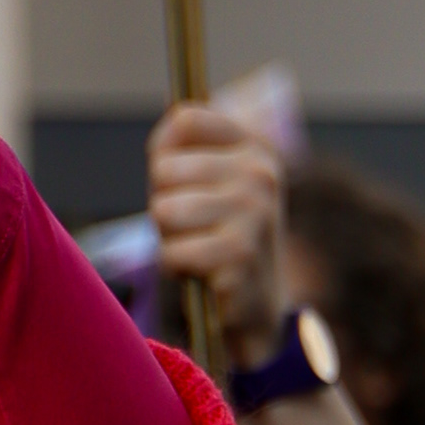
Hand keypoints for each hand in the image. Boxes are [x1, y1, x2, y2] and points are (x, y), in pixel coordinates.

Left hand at [148, 99, 293, 356]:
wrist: (257, 305)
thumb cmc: (217, 234)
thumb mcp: (208, 183)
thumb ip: (180, 150)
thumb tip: (164, 133)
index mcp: (255, 147)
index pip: (186, 119)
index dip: (164, 152)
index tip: (180, 180)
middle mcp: (261, 174)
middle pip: (165, 169)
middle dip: (163, 203)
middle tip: (192, 226)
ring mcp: (255, 214)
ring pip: (164, 210)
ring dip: (168, 237)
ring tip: (197, 246)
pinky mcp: (241, 255)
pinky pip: (172, 252)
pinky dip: (175, 266)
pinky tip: (201, 271)